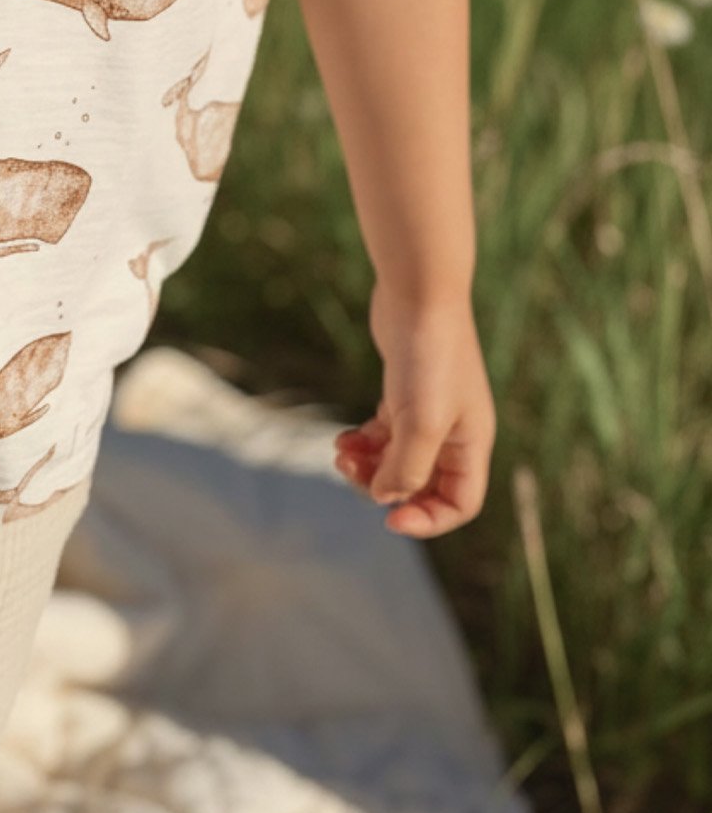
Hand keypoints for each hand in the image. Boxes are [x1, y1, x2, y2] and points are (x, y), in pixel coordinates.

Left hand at [331, 280, 495, 537]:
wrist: (418, 293)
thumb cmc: (429, 356)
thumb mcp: (421, 422)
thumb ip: (407, 468)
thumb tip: (386, 498)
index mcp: (471, 443)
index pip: (461, 503)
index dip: (428, 519)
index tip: (390, 519)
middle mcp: (454, 432)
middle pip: (423, 485)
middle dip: (385, 487)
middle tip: (350, 471)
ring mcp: (429, 412)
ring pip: (399, 461)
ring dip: (368, 466)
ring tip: (340, 453)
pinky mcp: (404, 393)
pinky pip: (385, 436)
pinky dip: (364, 443)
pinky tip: (343, 438)